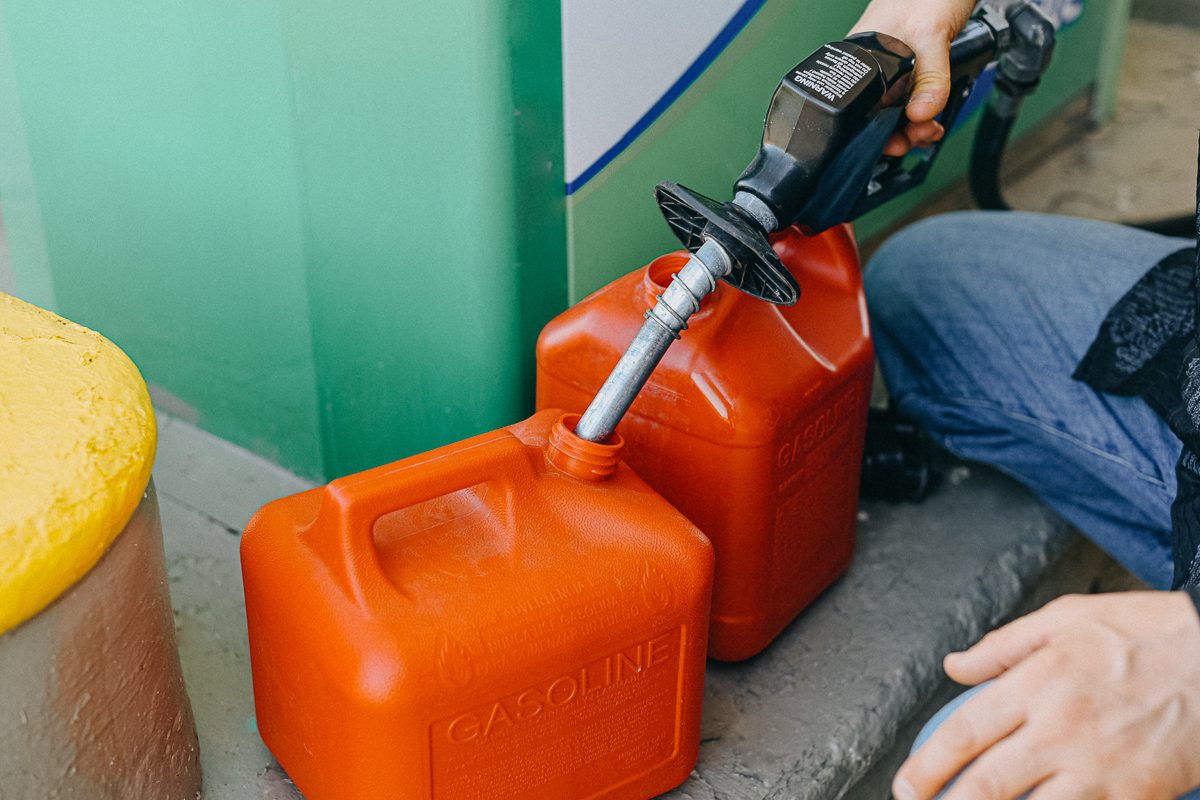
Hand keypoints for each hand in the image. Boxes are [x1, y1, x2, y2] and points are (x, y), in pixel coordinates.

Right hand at [849, 0, 975, 154]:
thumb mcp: (932, 36)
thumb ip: (930, 79)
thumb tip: (920, 115)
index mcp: (863, 59)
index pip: (862, 111)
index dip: (879, 132)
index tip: (900, 143)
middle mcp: (873, 65)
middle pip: (878, 114)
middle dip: (900, 133)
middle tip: (921, 137)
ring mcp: (890, 64)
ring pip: (894, 108)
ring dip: (913, 125)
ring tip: (930, 129)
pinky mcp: (907, 62)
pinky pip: (909, 96)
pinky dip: (921, 110)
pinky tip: (932, 115)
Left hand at [894, 592, 1199, 799]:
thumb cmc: (1146, 633)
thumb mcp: (1066, 618)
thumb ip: (1002, 646)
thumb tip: (954, 666)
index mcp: (1039, 684)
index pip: (963, 733)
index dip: (926, 765)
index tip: (906, 783)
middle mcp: (1063, 730)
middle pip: (987, 785)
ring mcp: (1101, 770)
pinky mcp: (1137, 796)